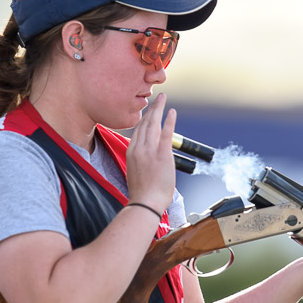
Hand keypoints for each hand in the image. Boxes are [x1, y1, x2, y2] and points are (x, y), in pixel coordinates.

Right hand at [126, 93, 176, 212]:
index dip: (143, 119)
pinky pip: (166, 133)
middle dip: (151, 109)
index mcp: (131, 152)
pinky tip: (172, 112)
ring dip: (158, 109)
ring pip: (153, 124)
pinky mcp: (162, 154)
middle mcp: (138, 148)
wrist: (145, 203)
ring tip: (163, 99)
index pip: (137, 131)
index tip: (148, 111)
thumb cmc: (142, 193)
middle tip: (157, 99)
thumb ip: (139, 161)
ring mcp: (149, 150)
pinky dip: (169, 121)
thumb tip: (146, 159)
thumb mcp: (135, 172)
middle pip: (144, 123)